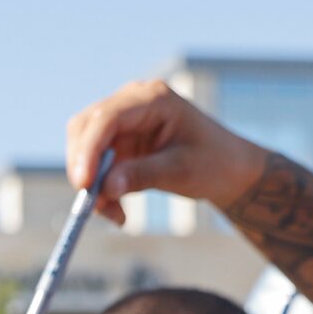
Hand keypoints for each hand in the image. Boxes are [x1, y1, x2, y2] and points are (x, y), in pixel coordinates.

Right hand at [65, 79, 270, 227]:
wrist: (228, 168)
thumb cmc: (213, 162)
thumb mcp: (181, 171)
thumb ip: (142, 175)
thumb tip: (104, 188)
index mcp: (153, 99)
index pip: (107, 117)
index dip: (89, 149)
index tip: (84, 184)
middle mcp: (132, 103)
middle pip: (86, 127)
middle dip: (83, 166)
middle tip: (92, 204)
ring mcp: (123, 122)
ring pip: (84, 148)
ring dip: (91, 183)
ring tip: (114, 214)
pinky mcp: (119, 143)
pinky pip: (95, 166)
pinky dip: (100, 190)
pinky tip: (118, 212)